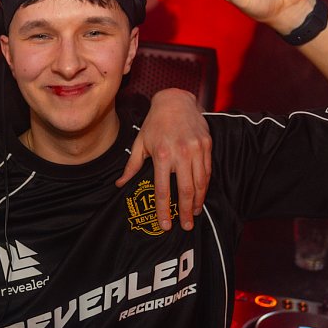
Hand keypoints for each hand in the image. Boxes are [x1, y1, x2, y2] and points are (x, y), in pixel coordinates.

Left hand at [117, 88, 211, 230]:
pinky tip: (201, 196)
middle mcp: (181, 153)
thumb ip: (131, 166)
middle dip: (185, 212)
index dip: (163, 210)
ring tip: (194, 214)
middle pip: (185, 191)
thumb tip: (120, 185)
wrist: (176, 100)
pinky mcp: (207, 145)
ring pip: (201, 183)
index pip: (162, 190)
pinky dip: (205, 186)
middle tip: (186, 227)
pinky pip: (208, 171)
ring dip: (198, 201)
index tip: (166, 225)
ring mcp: (196, 149)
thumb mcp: (140, 143)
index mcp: (162, 155)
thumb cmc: (154, 123)